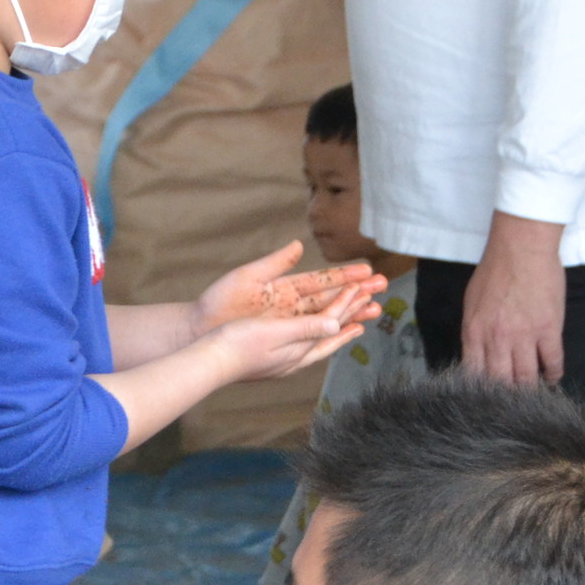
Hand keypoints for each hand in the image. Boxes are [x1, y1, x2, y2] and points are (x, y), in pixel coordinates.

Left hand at [195, 244, 379, 332]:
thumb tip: (298, 245)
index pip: (321, 279)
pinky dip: (333, 333)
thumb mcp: (248, 277)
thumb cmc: (219, 301)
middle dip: (357, 292)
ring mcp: (289, 323)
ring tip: (376, 309)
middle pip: (331, 297)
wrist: (201, 328)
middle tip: (383, 287)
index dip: (344, 275)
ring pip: (328, 317)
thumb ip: (275, 263)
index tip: (366, 269)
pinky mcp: (285, 338)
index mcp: (284, 286)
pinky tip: (351, 330)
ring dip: (352, 312)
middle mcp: (291, 305)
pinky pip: (314, 336)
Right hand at [205, 307, 364, 384]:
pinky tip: (316, 340)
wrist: (209, 362)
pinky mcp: (273, 362)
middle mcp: (297, 357)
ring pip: (321, 342)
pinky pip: (307, 347)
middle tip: (373, 303)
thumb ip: (306, 328)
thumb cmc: (236, 344)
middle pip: (331, 332)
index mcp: (299, 346)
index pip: (330, 319)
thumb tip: (336, 323)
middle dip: (352, 315)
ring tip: (356, 325)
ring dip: (339, 330)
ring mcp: (285, 362)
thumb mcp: (273, 331)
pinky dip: (319, 338)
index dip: (346, 301)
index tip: (361, 285)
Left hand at [463, 212, 565, 385]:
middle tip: (512, 403)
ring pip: (526, 377)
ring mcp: (524, 337)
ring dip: (530, 389)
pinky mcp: (549, 330)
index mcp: (473, 332)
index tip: (487, 398)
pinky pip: (552, 361)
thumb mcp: (472, 303)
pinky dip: (553, 374)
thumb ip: (474, 331)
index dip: (480, 390)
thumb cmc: (495, 270)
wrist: (522, 248)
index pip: (473, 373)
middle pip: (500, 381)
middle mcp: (496, 340)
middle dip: (505, 396)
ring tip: (533, 395)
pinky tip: (552, 377)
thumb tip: (477, 354)